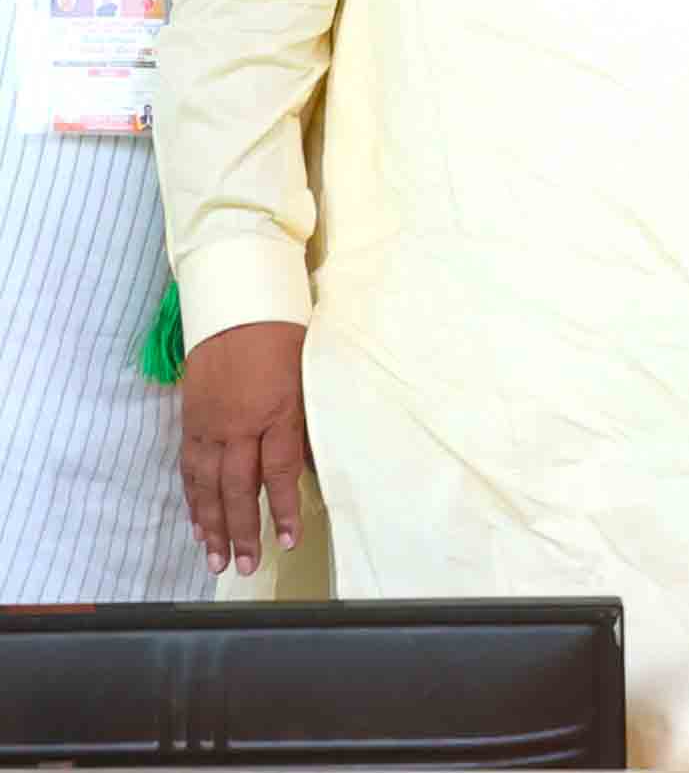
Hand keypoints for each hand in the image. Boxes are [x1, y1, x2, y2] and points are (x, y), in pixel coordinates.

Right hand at [177, 322, 308, 575]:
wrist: (238, 308)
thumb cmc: (286, 339)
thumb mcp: (311, 376)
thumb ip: (306, 423)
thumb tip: (308, 467)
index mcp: (278, 411)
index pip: (281, 471)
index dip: (285, 508)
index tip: (289, 540)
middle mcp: (240, 424)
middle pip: (239, 487)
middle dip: (242, 531)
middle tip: (244, 567)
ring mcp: (210, 424)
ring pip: (208, 484)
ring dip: (212, 525)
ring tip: (215, 560)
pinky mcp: (191, 421)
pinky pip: (190, 467)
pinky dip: (193, 498)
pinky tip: (197, 523)